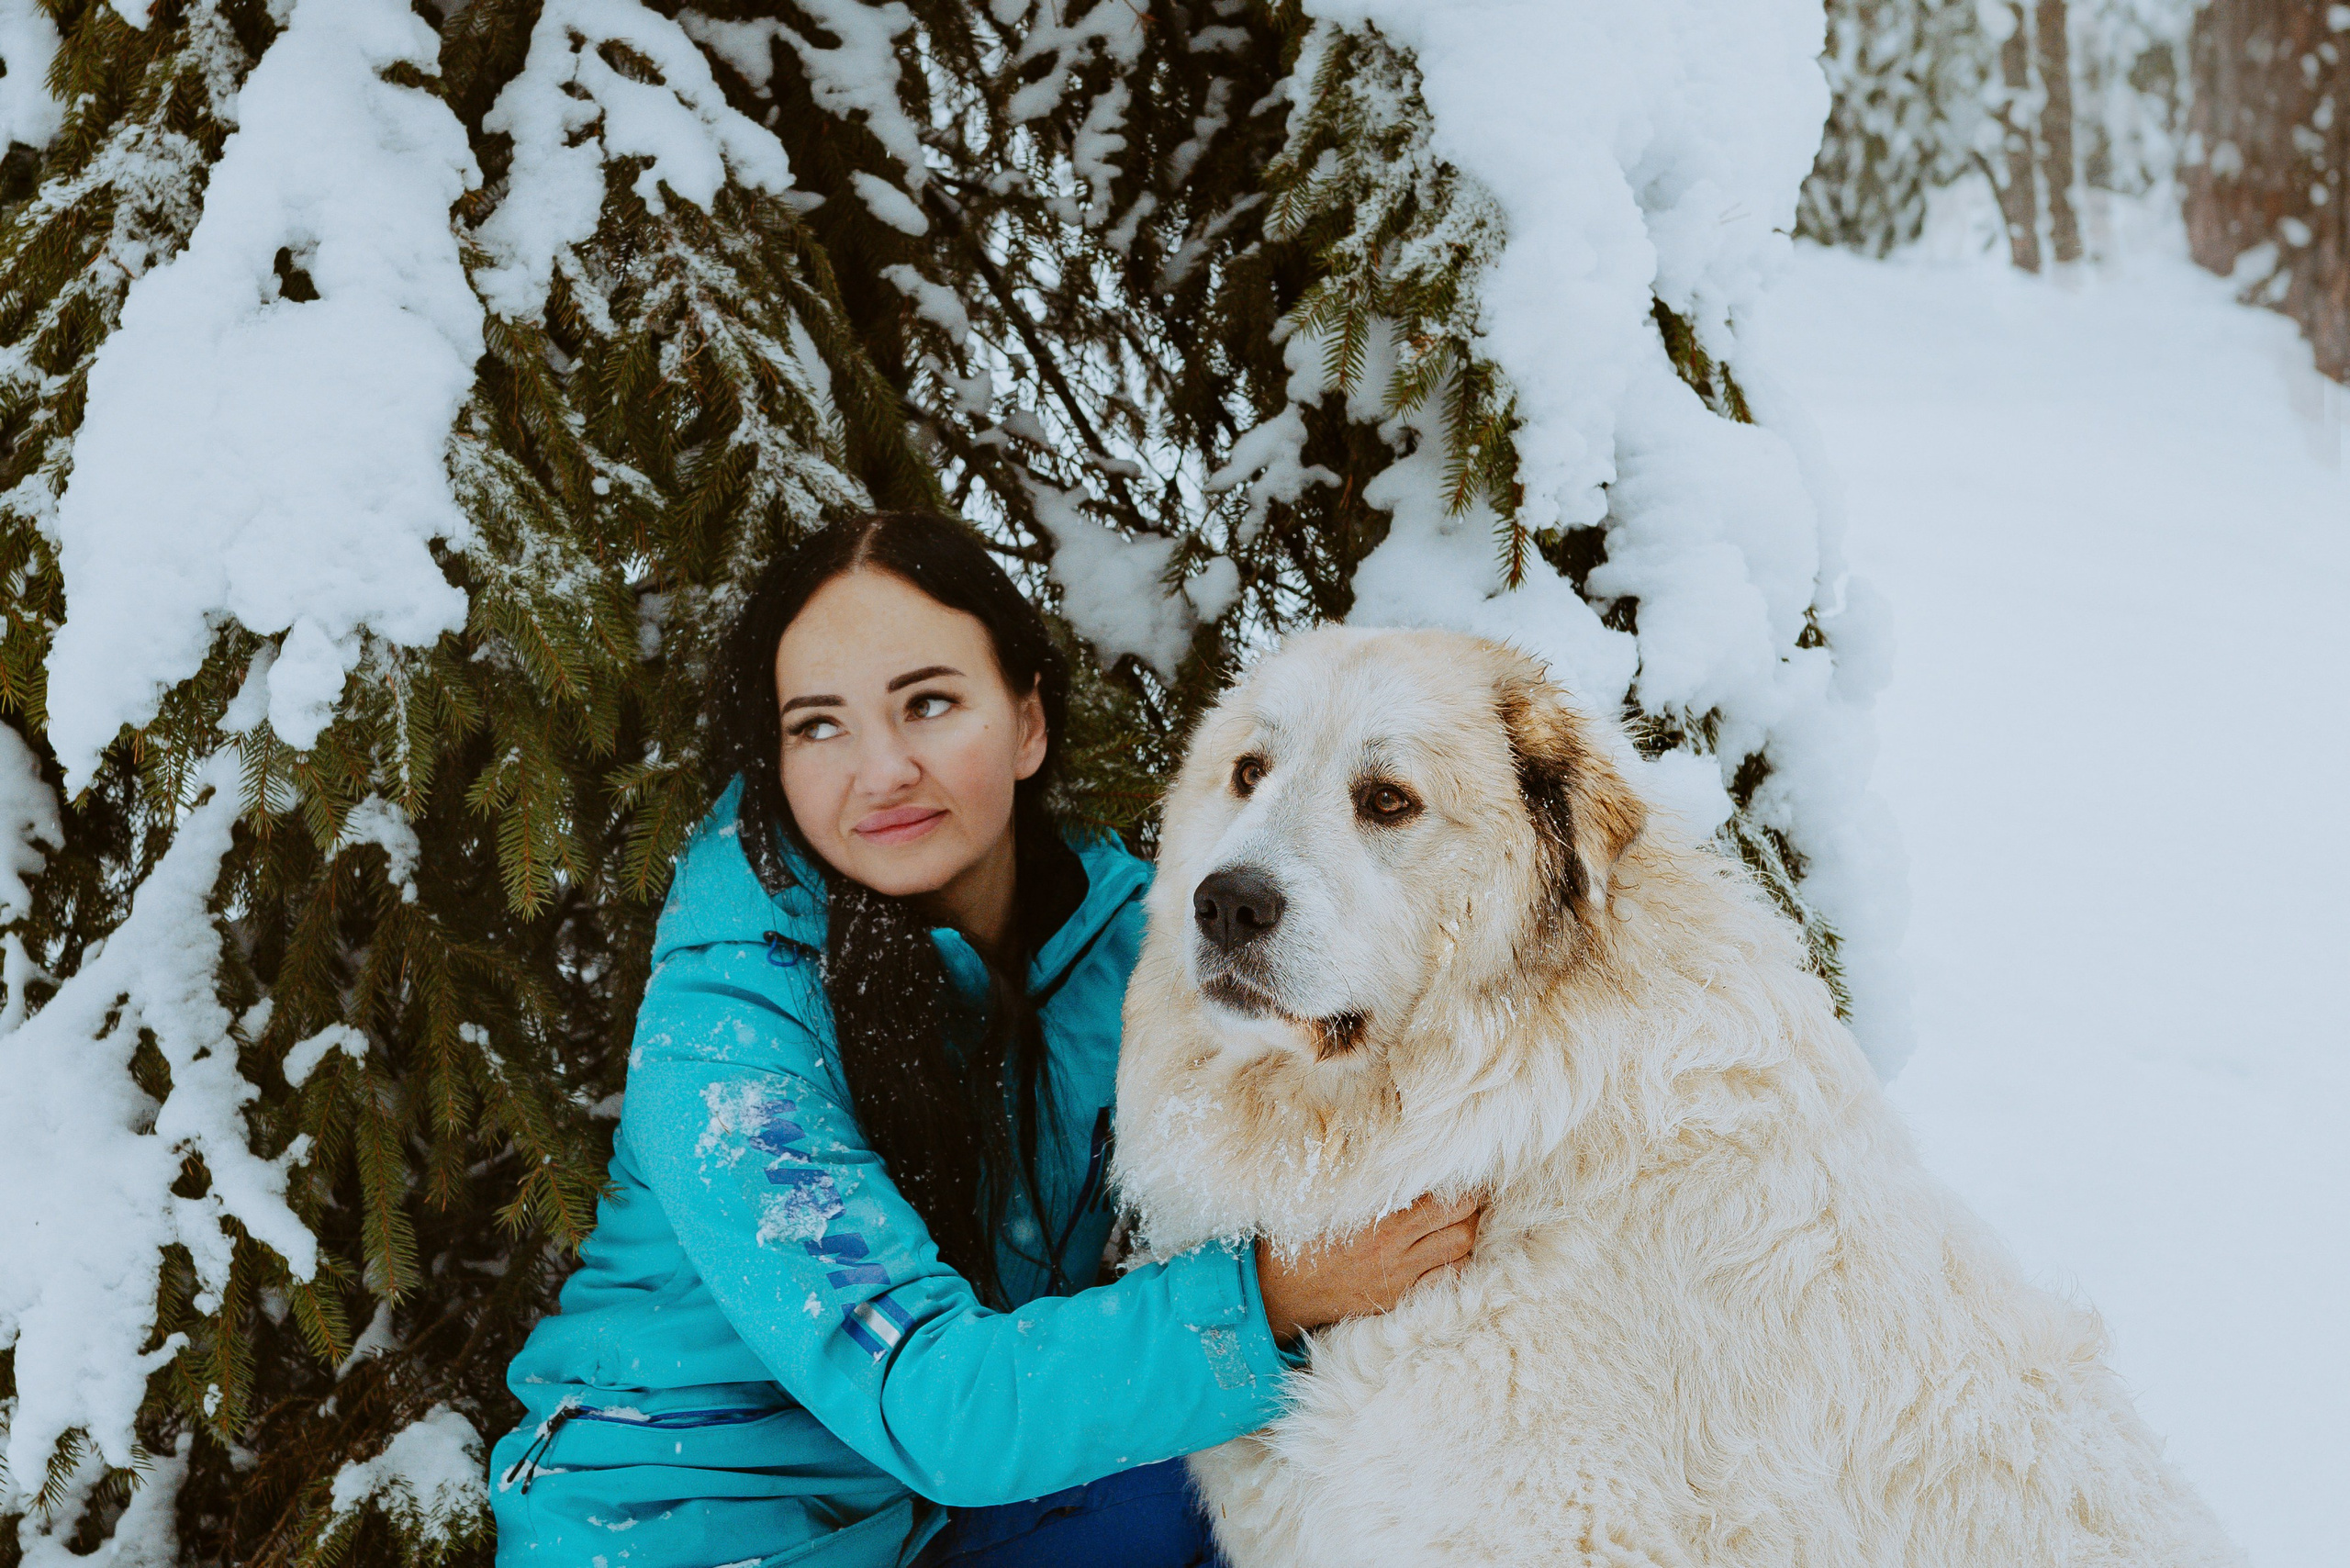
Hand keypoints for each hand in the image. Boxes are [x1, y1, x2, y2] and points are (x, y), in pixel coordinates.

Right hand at [1254, 1192, 1480, 1342]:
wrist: (1278, 1290)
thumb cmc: (1299, 1235)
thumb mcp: (1327, 1198)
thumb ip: (1365, 1179)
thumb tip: (1398, 1149)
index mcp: (1378, 1219)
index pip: (1445, 1198)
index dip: (1464, 1185)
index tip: (1464, 1173)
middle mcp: (1394, 1250)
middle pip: (1463, 1224)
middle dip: (1472, 1206)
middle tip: (1467, 1193)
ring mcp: (1399, 1278)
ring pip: (1460, 1253)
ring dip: (1467, 1233)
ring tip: (1459, 1219)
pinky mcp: (1397, 1298)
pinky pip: (1446, 1281)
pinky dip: (1454, 1263)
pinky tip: (1447, 1250)